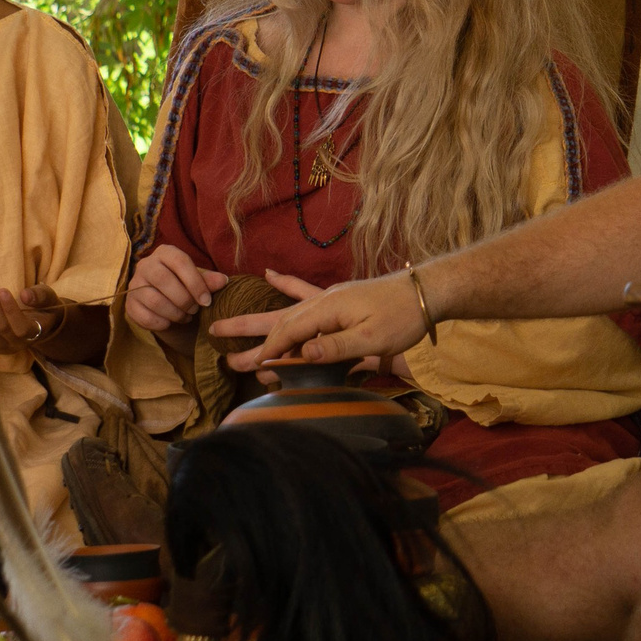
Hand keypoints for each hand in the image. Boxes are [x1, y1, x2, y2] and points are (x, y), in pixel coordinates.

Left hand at [0, 278, 67, 351]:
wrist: (38, 324)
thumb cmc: (41, 307)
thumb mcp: (47, 297)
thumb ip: (39, 296)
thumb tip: (25, 295)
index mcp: (35, 333)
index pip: (21, 326)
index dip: (10, 309)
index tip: (2, 289)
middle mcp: (18, 344)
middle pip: (2, 328)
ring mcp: (4, 349)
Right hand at [125, 244, 227, 333]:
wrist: (166, 301)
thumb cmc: (185, 286)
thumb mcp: (199, 281)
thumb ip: (209, 280)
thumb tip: (223, 281)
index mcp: (165, 253)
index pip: (179, 261)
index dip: (195, 282)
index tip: (207, 301)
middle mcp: (146, 264)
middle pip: (163, 280)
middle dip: (183, 299)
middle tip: (194, 310)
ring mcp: (134, 284)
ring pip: (154, 300)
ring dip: (174, 313)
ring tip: (185, 317)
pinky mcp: (129, 304)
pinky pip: (144, 316)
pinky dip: (161, 323)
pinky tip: (170, 322)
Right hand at [216, 269, 427, 371]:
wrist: (427, 292)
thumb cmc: (403, 318)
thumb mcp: (371, 337)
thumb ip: (335, 346)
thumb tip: (301, 354)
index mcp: (327, 310)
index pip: (287, 332)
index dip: (268, 351)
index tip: (250, 366)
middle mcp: (323, 301)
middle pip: (277, 319)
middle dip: (247, 331)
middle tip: (213, 334)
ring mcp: (330, 298)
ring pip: (286, 312)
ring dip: (260, 321)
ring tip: (231, 323)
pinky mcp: (340, 298)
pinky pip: (306, 291)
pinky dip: (287, 284)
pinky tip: (272, 275)